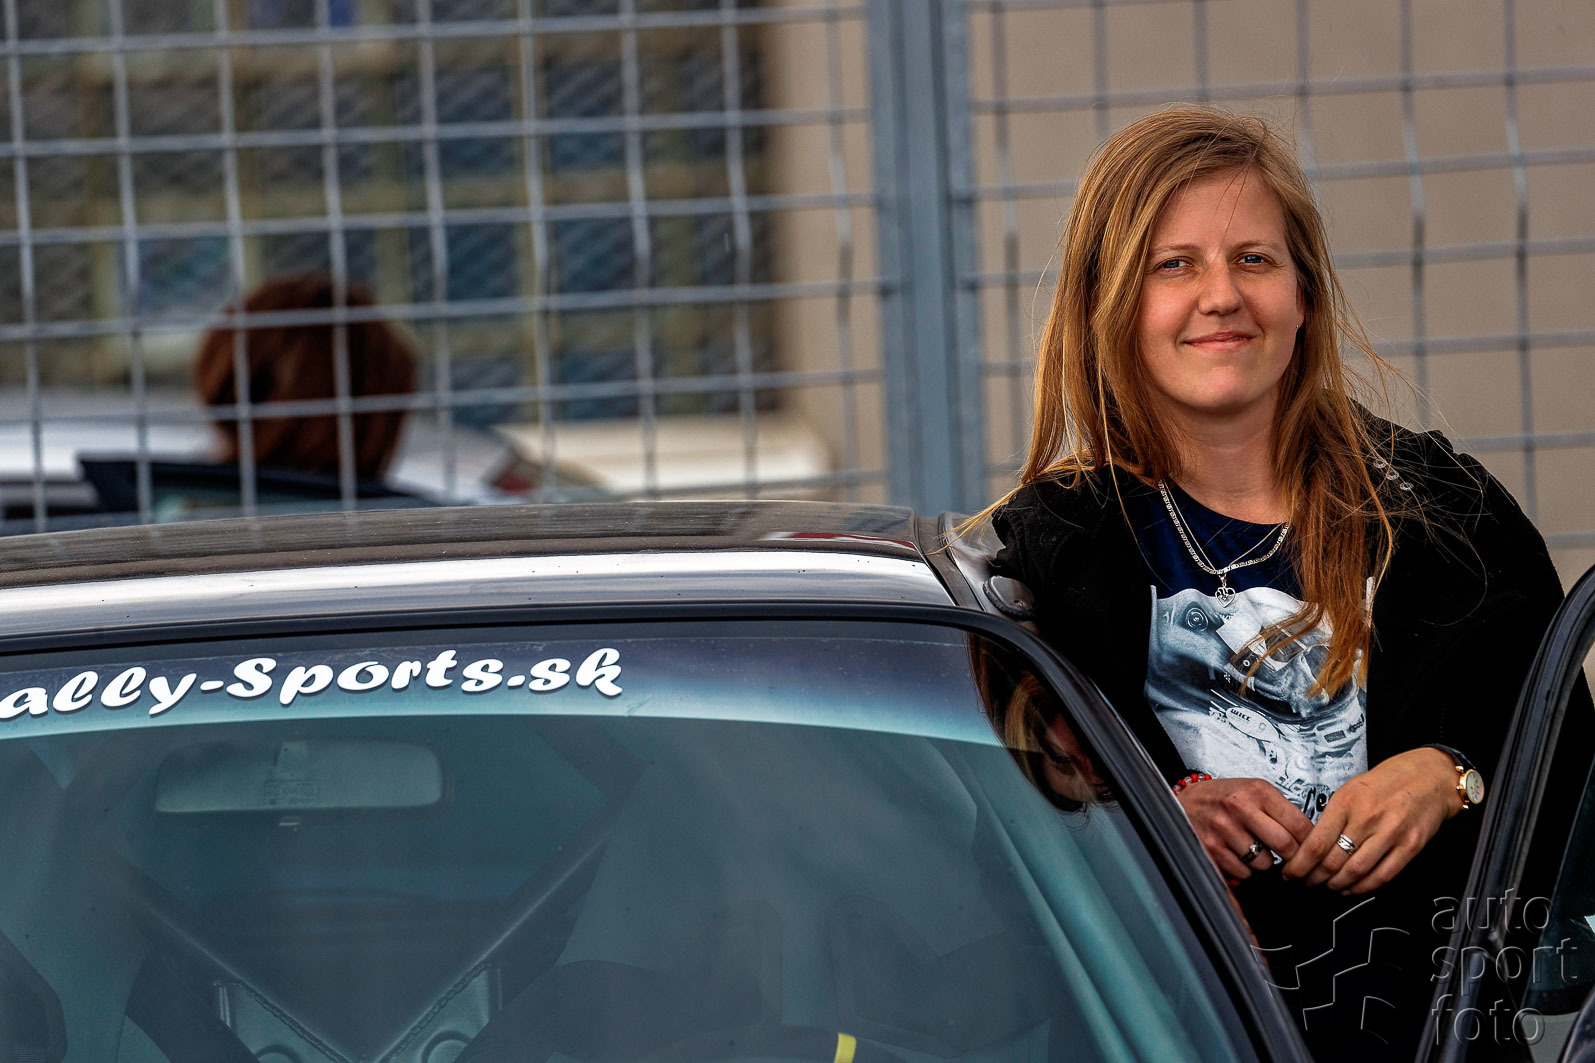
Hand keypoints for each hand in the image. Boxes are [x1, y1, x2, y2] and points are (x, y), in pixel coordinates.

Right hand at [1175, 777, 1313, 880]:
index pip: (1299, 823)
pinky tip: (1236, 853)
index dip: (1308, 840)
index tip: (1307, 847)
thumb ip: (1280, 810)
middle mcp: (1240, 807)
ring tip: (1254, 848)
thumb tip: (1310, 839)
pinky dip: (1244, 868)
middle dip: (1291, 856)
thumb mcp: (1254, 791)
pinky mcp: (1211, 847)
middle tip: (1288, 856)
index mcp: (1257, 790)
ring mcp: (1224, 828)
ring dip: (1264, 862)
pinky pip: (1243, 871)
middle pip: (1285, 845)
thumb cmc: (1224, 797)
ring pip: (1264, 863)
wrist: (1186, 800)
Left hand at [1282, 748, 1460, 893]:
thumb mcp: (1350, 790)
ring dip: (1336, 885)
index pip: (1316, 843)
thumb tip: (1309, 844)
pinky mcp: (1410, 847)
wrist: (1429, 777)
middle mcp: (1368, 818)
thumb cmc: (1386, 782)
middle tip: (1306, 882)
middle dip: (1314, 878)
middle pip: (1333, 862)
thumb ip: (1332, 816)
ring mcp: (1391, 834)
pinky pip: (1382, 876)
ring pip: (1355, 872)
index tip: (1291, 872)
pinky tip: (1351, 888)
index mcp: (1347, 802)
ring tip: (1326, 886)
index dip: (1300, 864)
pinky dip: (1363, 887)